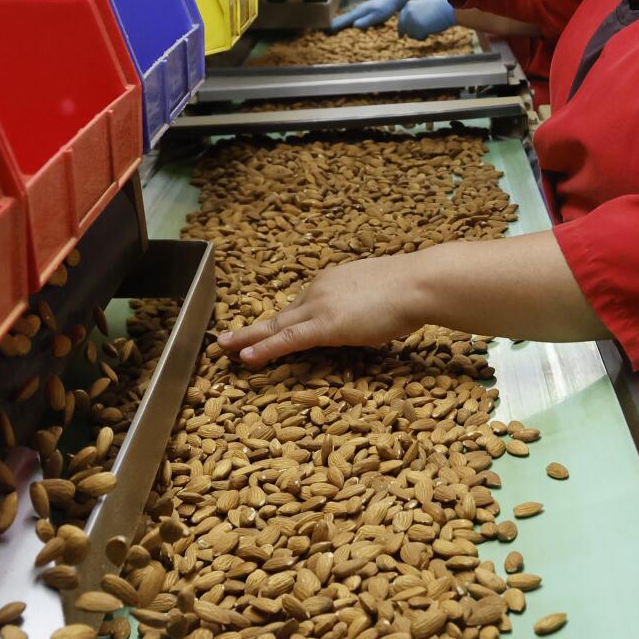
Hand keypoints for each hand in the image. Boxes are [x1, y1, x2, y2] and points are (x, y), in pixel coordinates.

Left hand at [216, 255, 430, 365]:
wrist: (416, 283)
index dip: (283, 321)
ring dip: (247, 338)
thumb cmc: (411, 289)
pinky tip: (246, 357)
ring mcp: (319, 307)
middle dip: (252, 328)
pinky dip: (265, 349)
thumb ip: (365, 303)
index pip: (302, 305)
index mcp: (331, 281)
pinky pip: (287, 339)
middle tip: (226, 338)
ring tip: (222, 349)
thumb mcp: (381, 293)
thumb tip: (367, 314)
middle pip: (280, 315)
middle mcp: (318, 290)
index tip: (269, 330)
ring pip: (276, 326)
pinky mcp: (324, 325)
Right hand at [331, 0, 407, 30]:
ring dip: (341, 23)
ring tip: (333, 27)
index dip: (336, 24)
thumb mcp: (377, 16)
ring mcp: (362, 10)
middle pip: (345, 18)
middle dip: (336, 23)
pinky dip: (349, 21)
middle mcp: (359, 10)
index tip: (327, 28)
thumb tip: (354, 25)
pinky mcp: (367, 11)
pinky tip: (349, 24)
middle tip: (326, 29)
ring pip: (349, 18)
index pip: (345, 20)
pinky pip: (355, 18)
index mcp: (359, 12)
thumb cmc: (387, 7)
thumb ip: (366, 20)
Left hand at [397, 0, 455, 39]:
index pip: (401, 19)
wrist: (448, 8)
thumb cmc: (439, 8)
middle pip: (402, 27)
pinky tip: (430, 31)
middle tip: (404, 37)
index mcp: (408, 5)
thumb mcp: (423, 9)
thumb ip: (414, 16)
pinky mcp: (418, 29)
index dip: (402, 27)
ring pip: (410, 34)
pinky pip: (418, 37)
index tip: (401, 35)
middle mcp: (408, 13)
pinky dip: (424, 36)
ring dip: (417, 34)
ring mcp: (412, 21)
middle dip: (406, 33)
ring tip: (428, 29)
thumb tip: (407, 30)